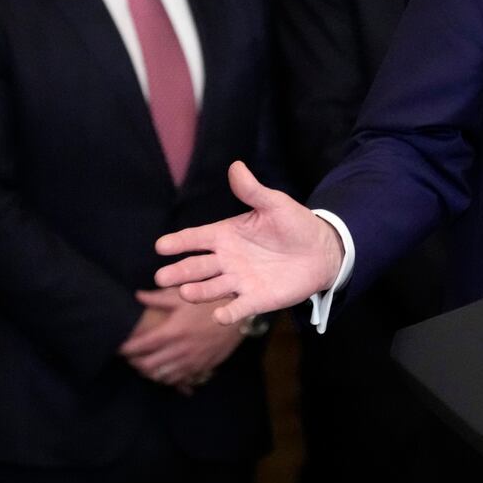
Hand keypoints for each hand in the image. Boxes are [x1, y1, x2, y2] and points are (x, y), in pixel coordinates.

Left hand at [120, 287, 243, 391]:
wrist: (241, 315)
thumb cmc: (210, 302)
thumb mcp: (184, 296)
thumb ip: (157, 298)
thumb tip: (136, 295)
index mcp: (172, 332)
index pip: (139, 347)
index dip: (125, 348)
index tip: (118, 346)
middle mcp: (179, 350)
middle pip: (147, 366)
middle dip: (135, 363)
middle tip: (131, 357)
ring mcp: (191, 361)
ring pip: (160, 376)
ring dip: (149, 372)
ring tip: (145, 363)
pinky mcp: (201, 367)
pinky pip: (178, 379)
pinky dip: (166, 377)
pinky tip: (164, 369)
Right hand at [156, 161, 344, 325]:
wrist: (322, 250)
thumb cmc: (294, 224)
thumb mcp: (274, 204)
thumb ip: (253, 191)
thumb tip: (236, 166)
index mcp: (226, 235)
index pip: (196, 238)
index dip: (178, 242)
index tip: (161, 246)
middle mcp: (227, 260)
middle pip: (197, 267)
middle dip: (179, 272)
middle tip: (161, 278)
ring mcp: (240, 280)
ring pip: (212, 288)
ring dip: (198, 292)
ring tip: (186, 292)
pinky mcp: (256, 298)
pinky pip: (239, 307)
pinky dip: (228, 313)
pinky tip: (220, 316)